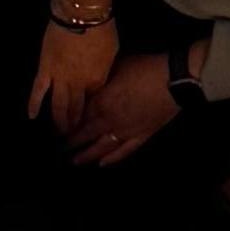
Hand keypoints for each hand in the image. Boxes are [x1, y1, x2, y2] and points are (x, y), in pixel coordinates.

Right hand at [29, 0, 126, 133]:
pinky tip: (31, 117)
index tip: (91, 121)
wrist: (81, 15)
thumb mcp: (112, 54)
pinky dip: (34, 104)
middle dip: (75, 124)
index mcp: (98, 81)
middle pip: (76, 109)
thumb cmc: (103, 30)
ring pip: (58, 105)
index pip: (94, 102)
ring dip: (59, 120)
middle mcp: (79, 85)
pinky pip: (38, 90)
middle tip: (74, 136)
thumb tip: (99, 79)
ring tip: (59, 133)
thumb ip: (104, 70)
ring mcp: (60, 78)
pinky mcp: (45, 69)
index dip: (91, 112)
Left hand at [66, 48, 183, 168]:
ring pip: (101, 148)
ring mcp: (126, 131)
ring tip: (74, 162)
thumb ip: (100, 79)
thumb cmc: (145, 68)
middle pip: (85, 135)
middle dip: (71, 142)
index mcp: (101, 102)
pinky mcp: (142, 136)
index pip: (77, 116)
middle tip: (59, 148)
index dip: (65, 123)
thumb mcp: (116, 66)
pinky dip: (113, 159)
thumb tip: (89, 84)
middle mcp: (109, 121)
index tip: (55, 128)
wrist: (174, 79)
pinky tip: (103, 164)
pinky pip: (124, 151)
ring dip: (86, 155)